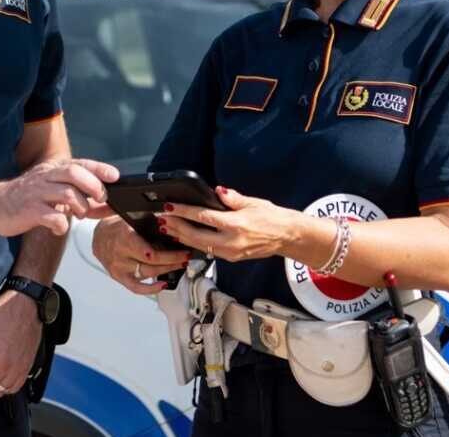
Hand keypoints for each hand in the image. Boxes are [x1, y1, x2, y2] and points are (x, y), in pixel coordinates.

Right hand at [0, 158, 119, 235]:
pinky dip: (62, 225)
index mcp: (52, 170)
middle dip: (93, 186)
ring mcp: (36, 193)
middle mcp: (45, 177)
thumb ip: (74, 195)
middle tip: (99, 198)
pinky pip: (52, 217)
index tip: (115, 176)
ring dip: (80, 207)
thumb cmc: (25, 199)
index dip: (99, 169)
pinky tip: (59, 228)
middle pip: (74, 173)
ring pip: (67, 194)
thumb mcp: (50, 190)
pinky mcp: (28, 211)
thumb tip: (103, 204)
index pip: (80, 164)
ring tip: (78, 215)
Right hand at [92, 216, 189, 294]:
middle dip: (173, 261)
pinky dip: (150, 289)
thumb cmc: (117, 226)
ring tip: (179, 265)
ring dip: (167, 270)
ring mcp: (119, 267)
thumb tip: (171, 218)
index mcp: (125, 236)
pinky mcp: (119, 277)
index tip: (184, 249)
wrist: (98, 236)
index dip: (170, 254)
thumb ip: (148, 221)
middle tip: (185, 257)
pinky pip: (136, 288)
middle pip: (152, 264)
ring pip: (148, 274)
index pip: (151, 252)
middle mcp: (121, 254)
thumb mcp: (131, 218)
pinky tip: (163, 284)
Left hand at [159, 186, 297, 261]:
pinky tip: (183, 237)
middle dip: (176, 227)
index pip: (202, 217)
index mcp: (236, 224)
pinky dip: (193, 243)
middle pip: (195, 235)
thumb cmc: (272, 217)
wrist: (287, 237)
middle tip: (161, 219)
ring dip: (181, 237)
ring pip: (198, 246)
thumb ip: (233, 198)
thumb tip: (217, 191)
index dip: (183, 211)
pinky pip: (206, 251)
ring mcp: (230, 252)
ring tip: (166, 228)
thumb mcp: (253, 202)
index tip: (169, 207)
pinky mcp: (230, 258)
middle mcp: (230, 241)